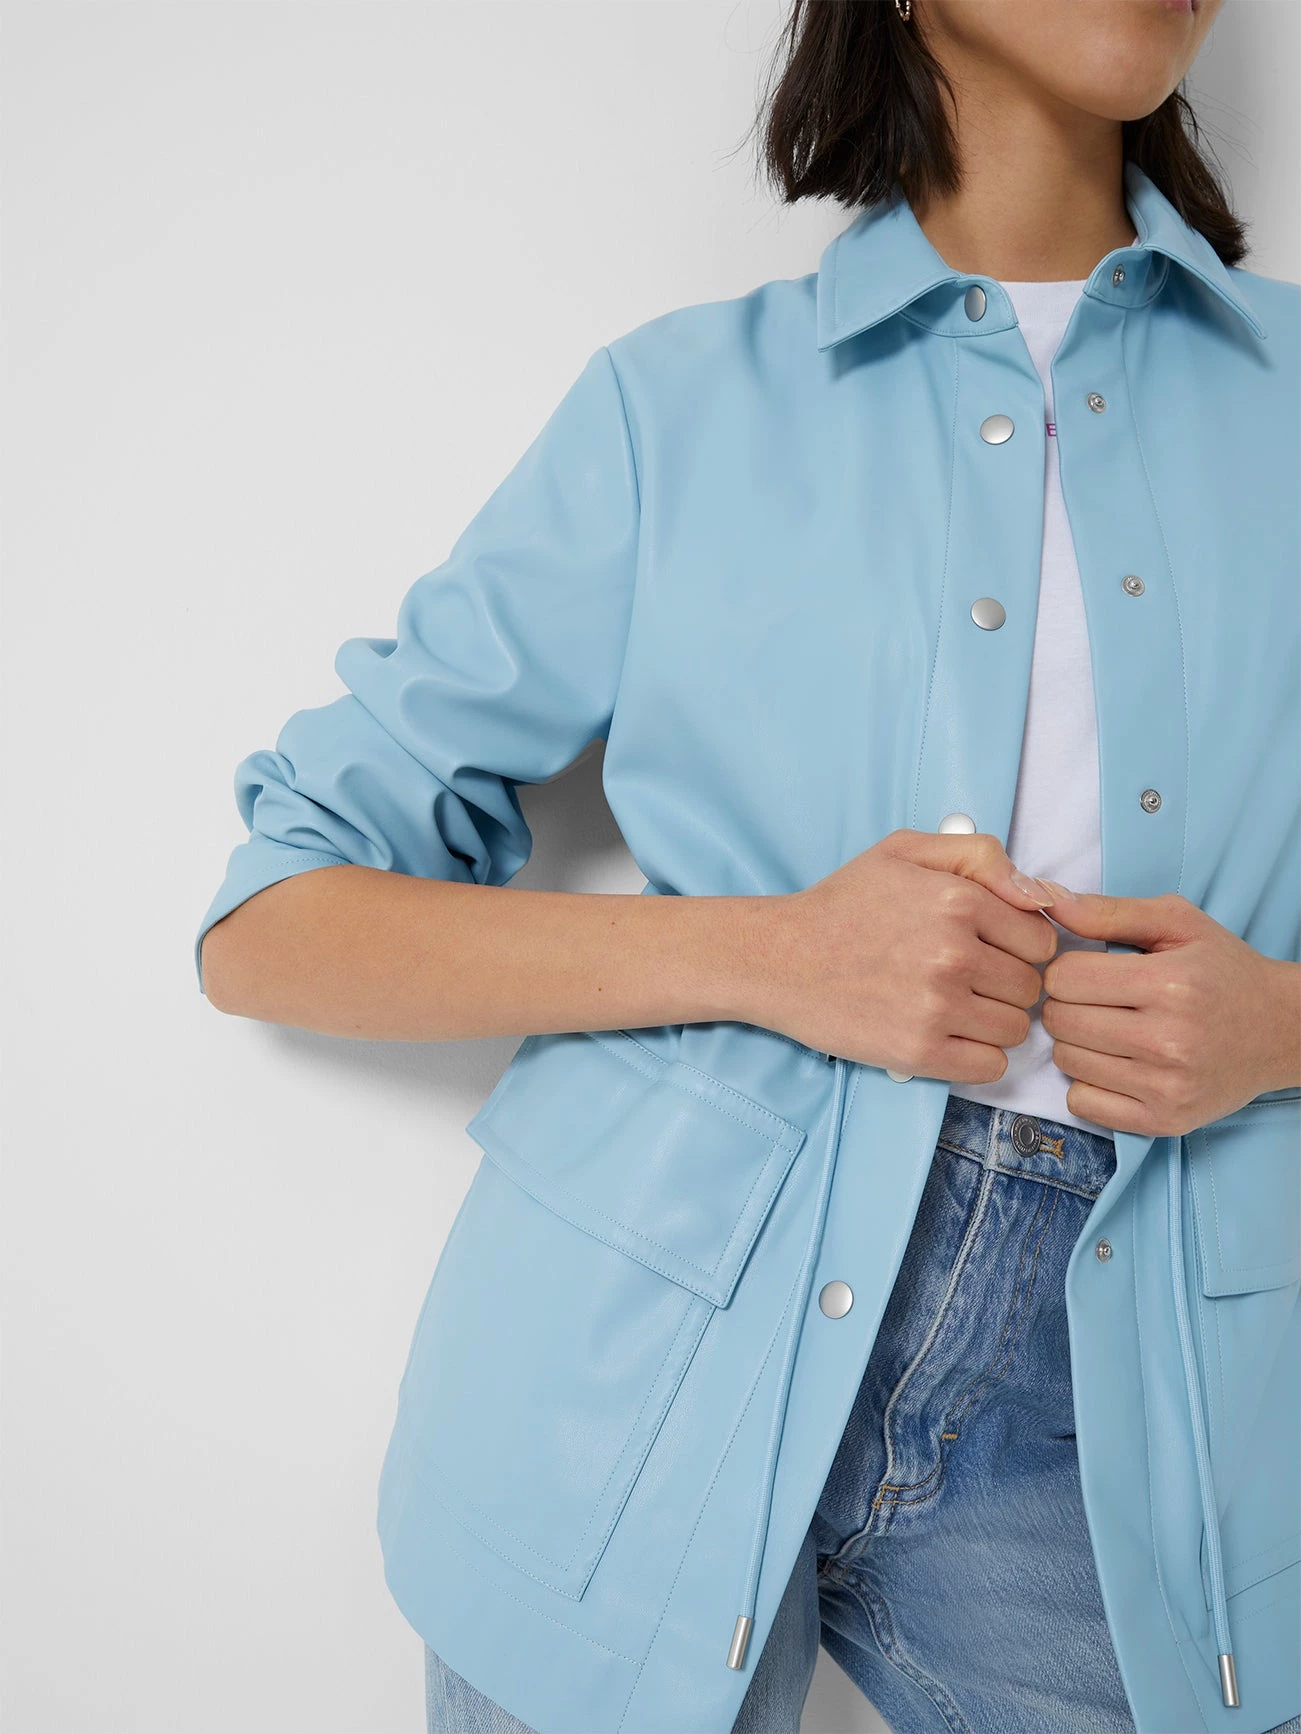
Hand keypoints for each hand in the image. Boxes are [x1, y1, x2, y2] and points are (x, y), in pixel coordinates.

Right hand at [748, 830, 1058, 1082]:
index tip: (990, 948)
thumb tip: (1041, 894)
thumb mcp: (904, 851)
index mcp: (957, 900)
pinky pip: (990, 1066)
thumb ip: (979, 855)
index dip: (1019, 945)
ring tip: (954, 1006)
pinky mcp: (917, 1051)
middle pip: (1030, 986)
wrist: (778, 957)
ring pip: (1016, 1028)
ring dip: (993, 1021)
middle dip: (1006, 983)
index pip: (1040, 940)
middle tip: (966, 978)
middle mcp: (952, 954)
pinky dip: (977, 1055)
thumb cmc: (841, 904)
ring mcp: (936, 1007)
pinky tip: (948, 1035)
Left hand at [1038, 884, 1300, 1135]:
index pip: (1063, 978)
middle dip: (1067, 1005)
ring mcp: (1166, 1086)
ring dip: (1076, 1043)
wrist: (1280, 1031)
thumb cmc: (1222, 970)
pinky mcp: (1164, 1120)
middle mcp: (1168, 1039)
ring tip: (1109, 1029)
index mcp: (1168, 984)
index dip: (1066, 970)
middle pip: (1060, 1020)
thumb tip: (1044, 901)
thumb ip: (1107, 911)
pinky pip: (1082, 1103)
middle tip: (1096, 1001)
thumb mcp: (1176, 922)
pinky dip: (1087, 1083)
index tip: (1088, 971)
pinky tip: (1115, 1063)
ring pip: (1065, 1061)